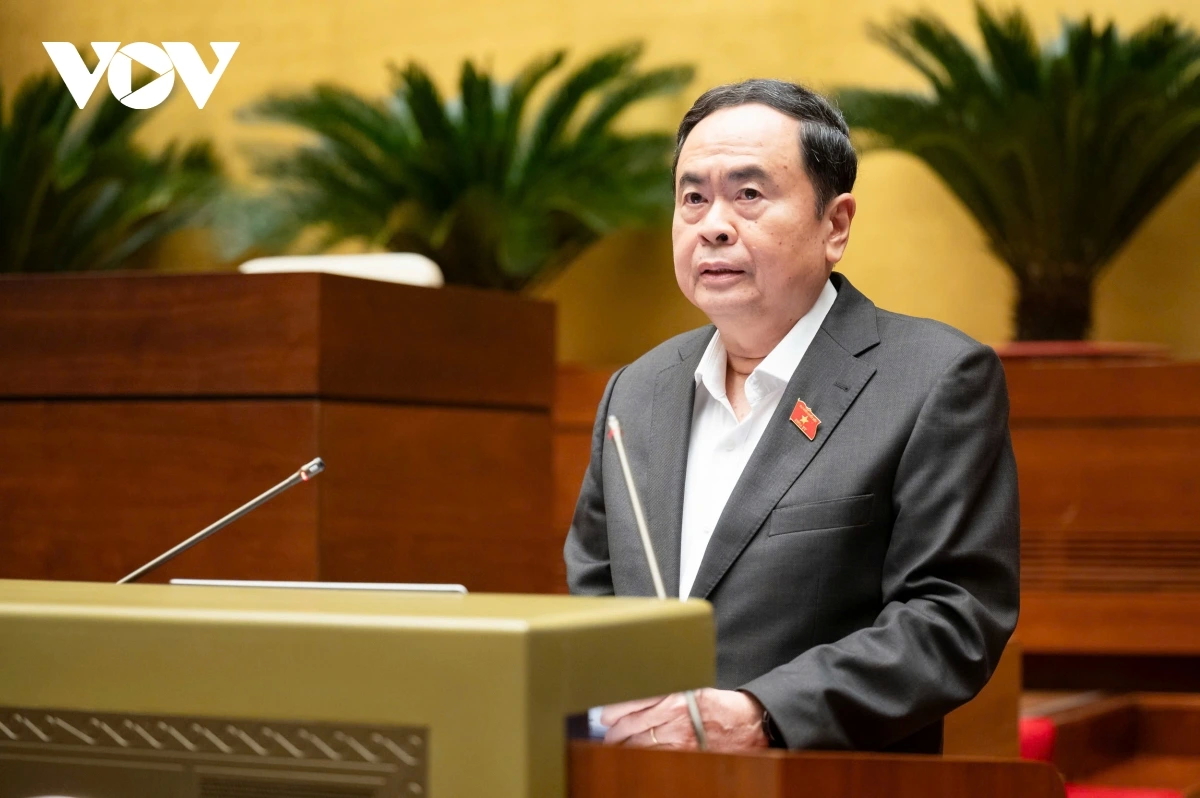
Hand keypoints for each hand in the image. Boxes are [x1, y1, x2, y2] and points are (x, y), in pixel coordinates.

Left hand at [602, 688, 769, 751]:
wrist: (747, 723)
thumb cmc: (719, 704)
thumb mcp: (692, 688)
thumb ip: (667, 690)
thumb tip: (639, 696)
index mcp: (673, 693)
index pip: (633, 700)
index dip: (615, 709)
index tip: (606, 713)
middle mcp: (673, 713)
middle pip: (632, 723)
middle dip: (615, 730)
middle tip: (608, 732)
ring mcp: (678, 735)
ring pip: (640, 742)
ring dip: (624, 745)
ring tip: (616, 746)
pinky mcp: (685, 751)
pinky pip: (655, 755)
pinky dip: (641, 756)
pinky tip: (635, 755)